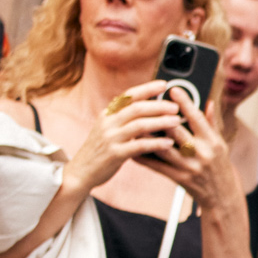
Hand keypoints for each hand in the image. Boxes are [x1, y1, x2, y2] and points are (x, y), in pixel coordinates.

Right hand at [59, 81, 191, 197]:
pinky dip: (156, 143)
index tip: (164, 84)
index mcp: (108, 114)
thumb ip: (123, 119)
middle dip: (159, 105)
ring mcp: (111, 138)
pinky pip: (139, 146)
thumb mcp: (107, 130)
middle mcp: (108, 123)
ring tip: (177, 122)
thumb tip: (146, 109)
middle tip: (176, 107)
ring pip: (140, 125)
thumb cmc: (99, 151)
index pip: (129, 95)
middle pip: (137, 108)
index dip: (148, 88)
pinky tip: (169, 143)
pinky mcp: (115, 154)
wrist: (80, 172)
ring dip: (161, 122)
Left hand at [137, 80, 238, 215]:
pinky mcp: (180, 179)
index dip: (184, 101)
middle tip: (148, 104)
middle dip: (161, 116)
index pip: (196, 117)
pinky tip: (135, 149)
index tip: (172, 89)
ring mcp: (190, 167)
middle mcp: (202, 153)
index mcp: (212, 141)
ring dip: (148, 136)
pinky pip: (158, 166)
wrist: (223, 196)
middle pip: (177, 130)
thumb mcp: (221, 144)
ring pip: (164, 147)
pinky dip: (145, 157)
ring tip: (136, 124)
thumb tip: (209, 102)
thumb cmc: (221, 167)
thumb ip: (212, 123)